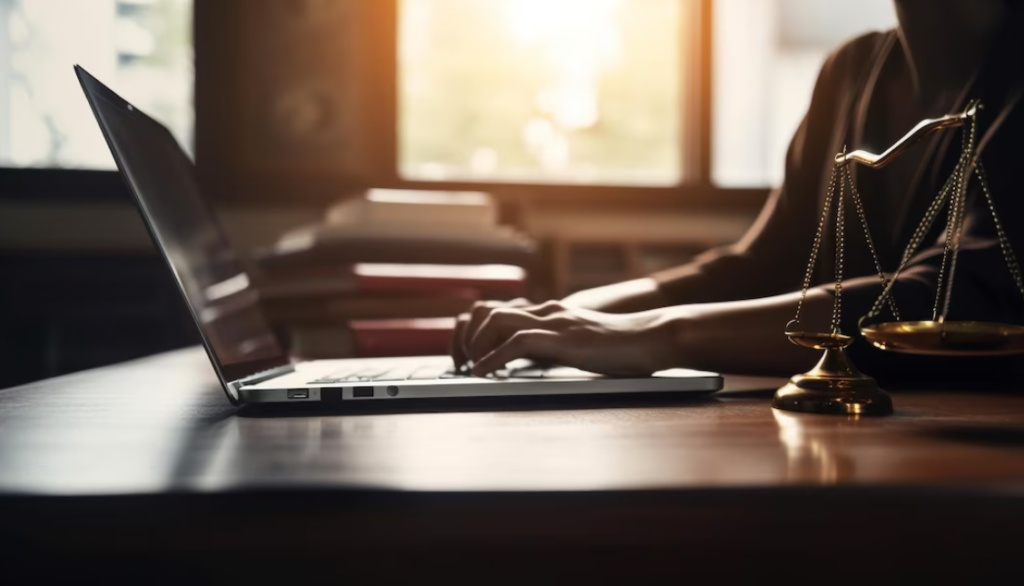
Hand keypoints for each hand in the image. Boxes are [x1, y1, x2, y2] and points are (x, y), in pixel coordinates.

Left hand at [455, 301, 677, 376]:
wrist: (654, 337)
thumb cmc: (623, 347)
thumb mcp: (581, 344)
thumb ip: (556, 347)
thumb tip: (532, 365)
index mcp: (550, 313)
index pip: (496, 310)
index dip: (473, 331)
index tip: (466, 356)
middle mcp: (547, 311)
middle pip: (487, 311)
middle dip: (466, 339)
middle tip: (462, 365)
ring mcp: (556, 322)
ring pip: (496, 320)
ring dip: (476, 345)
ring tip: (473, 369)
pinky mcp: (565, 339)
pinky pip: (518, 342)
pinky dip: (495, 358)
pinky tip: (485, 373)